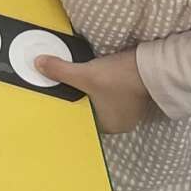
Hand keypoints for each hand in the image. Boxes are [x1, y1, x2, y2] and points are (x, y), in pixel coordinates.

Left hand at [33, 46, 157, 134]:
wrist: (152, 66)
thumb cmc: (118, 78)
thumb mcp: (84, 74)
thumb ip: (60, 71)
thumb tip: (38, 64)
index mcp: (107, 126)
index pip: (83, 118)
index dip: (74, 105)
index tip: (67, 94)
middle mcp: (120, 123)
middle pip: (94, 110)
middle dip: (85, 97)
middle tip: (75, 84)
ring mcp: (131, 112)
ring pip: (106, 102)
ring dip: (98, 92)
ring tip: (91, 80)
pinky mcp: (138, 98)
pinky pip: (117, 95)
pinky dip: (110, 88)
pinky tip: (107, 78)